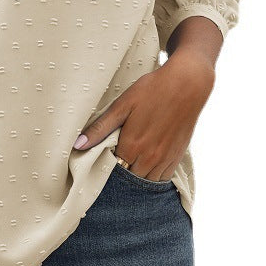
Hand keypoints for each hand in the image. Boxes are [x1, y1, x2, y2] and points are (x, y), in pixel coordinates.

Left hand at [73, 50, 215, 180]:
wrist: (187, 84)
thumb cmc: (152, 90)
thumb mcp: (122, 105)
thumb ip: (100, 128)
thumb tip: (77, 145)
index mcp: (131, 146)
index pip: (111, 170)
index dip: (105, 165)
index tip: (101, 157)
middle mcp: (149, 158)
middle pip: (128, 178)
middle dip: (120, 172)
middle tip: (116, 158)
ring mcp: (164, 160)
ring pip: (145, 181)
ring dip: (136, 175)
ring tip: (131, 160)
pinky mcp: (177, 157)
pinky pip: (161, 179)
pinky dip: (152, 175)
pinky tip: (147, 162)